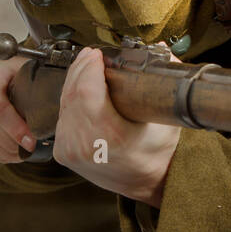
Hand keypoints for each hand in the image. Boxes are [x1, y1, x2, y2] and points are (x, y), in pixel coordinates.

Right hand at [0, 51, 33, 161]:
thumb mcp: (12, 66)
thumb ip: (34, 76)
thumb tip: (61, 87)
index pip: (1, 113)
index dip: (18, 130)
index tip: (33, 142)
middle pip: (1, 137)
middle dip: (23, 145)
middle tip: (41, 144)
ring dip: (17, 152)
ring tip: (30, 145)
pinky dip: (5, 155)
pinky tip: (14, 146)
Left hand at [52, 46, 181, 206]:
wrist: (146, 181)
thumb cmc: (159, 152)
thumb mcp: (168, 116)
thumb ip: (164, 79)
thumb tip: (160, 49)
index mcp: (110, 136)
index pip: (87, 92)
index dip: (89, 68)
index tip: (98, 54)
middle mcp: (85, 144)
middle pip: (72, 94)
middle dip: (80, 69)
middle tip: (92, 54)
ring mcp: (70, 150)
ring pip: (64, 104)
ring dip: (73, 81)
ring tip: (86, 66)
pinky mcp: (63, 152)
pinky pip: (62, 116)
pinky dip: (70, 98)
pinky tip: (79, 88)